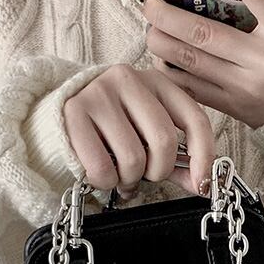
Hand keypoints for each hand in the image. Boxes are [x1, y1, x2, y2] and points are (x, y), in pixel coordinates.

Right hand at [62, 64, 214, 196]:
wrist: (60, 118)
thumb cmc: (111, 130)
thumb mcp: (148, 136)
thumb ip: (177, 159)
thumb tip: (201, 183)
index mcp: (157, 82)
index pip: (194, 119)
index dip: (204, 157)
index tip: (202, 182)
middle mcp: (129, 80)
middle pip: (164, 142)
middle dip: (158, 172)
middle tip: (145, 175)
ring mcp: (99, 93)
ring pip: (133, 159)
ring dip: (129, 179)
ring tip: (119, 173)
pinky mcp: (73, 112)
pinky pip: (103, 167)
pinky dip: (106, 182)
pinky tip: (102, 173)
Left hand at [139, 0, 263, 127]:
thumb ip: (260, 6)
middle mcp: (263, 59)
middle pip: (202, 32)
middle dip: (166, 15)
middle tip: (149, 2)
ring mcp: (246, 86)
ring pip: (191, 61)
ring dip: (161, 43)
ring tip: (150, 30)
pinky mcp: (233, 108)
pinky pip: (193, 90)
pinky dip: (171, 73)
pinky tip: (162, 60)